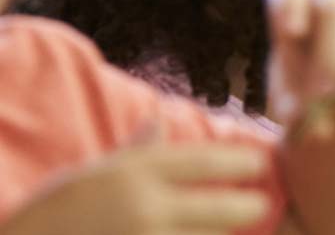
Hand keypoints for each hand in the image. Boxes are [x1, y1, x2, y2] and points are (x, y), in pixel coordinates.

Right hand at [1, 141, 271, 234]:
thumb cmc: (59, 209)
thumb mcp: (96, 171)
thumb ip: (137, 151)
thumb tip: (158, 123)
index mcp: (137, 174)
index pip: (204, 162)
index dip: (239, 162)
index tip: (261, 161)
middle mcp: (146, 209)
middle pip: (218, 208)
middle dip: (247, 206)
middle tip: (262, 204)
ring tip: (229, 228)